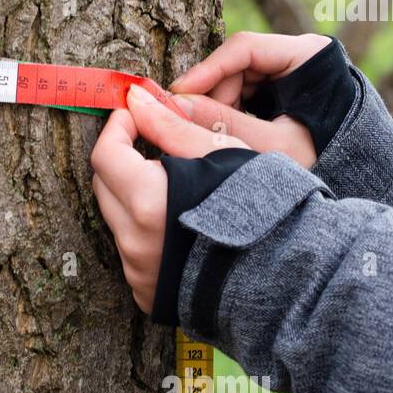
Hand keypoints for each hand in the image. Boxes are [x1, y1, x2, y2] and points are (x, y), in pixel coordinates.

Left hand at [90, 85, 248, 313]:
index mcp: (147, 203)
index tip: (137, 115)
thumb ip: (170, 126)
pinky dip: (145, 232)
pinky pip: (132, 253)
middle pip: (104, 187)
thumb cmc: (262, 207)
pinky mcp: (147, 292)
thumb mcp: (220, 154)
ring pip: (118, 220)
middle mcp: (134, 242)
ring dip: (133, 197)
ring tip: (174, 187)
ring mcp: (138, 272)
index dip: (119, 127)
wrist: (288, 273)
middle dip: (121, 159)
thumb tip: (136, 100)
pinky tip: (178, 223)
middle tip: (151, 144)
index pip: (106, 155)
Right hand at [168, 32, 329, 166]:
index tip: (179, 92)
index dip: (207, 69)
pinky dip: (227, 114)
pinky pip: (239, 94)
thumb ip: (226, 124)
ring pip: (232, 81)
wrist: (351, 173)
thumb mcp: (273, 145)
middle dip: (212, 97)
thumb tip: (178, 106)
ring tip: (219, 138)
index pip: (245, 47)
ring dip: (218, 109)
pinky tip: (227, 134)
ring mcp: (284, 71)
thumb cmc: (323, 158)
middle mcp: (295, 55)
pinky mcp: (276, 88)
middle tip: (194, 125)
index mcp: (308, 54)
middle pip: (235, 66)